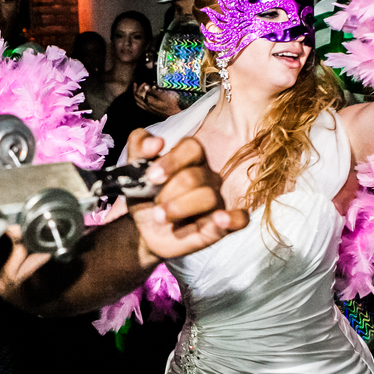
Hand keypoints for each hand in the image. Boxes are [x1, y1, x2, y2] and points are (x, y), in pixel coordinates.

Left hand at [125, 129, 247, 263]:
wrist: (143, 231)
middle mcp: (207, 176)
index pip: (192, 147)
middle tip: (154, 205)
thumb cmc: (145, 196)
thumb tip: (157, 142)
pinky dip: (234, 219)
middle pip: (194, 177)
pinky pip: (240, 219)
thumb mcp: (133, 171)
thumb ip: (138, 147)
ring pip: (208, 196)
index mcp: (190, 159)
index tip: (151, 177)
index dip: (171, 161)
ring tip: (161, 217)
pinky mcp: (222, 225)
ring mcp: (216, 200)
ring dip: (180, 208)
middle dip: (167, 192)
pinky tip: (221, 219)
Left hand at [134, 84, 182, 116]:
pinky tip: (143, 97)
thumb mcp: (163, 95)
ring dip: (137, 95)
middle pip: (136, 98)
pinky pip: (141, 105)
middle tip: (137, 84)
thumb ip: (153, 91)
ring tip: (138, 89)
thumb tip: (146, 87)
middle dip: (136, 89)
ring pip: (138, 102)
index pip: (139, 93)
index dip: (141, 87)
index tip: (145, 83)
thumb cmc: (171, 104)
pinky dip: (140, 100)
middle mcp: (146, 106)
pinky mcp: (151, 111)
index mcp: (148, 102)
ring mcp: (148, 109)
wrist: (175, 114)